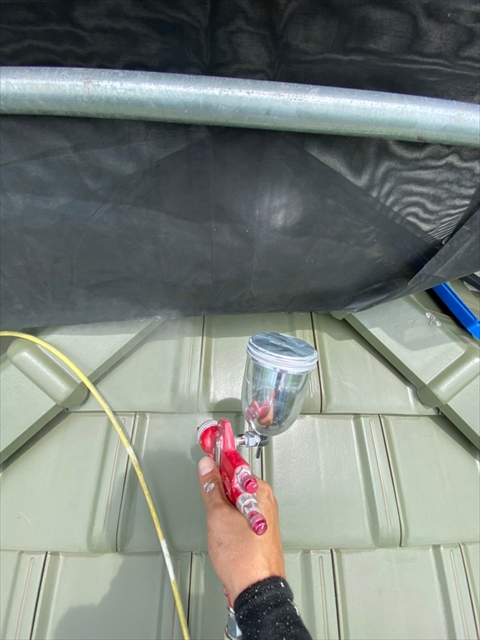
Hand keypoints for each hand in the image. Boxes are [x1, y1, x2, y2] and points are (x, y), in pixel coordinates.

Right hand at [198, 456, 284, 602]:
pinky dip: (229, 518)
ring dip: (223, 507)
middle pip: (235, 482)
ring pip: (236, 500)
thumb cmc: (243, 558)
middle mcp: (265, 501)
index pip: (235, 464)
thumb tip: (207, 467)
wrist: (255, 589)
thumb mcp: (218, 517)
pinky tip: (225, 534)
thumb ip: (211, 488)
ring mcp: (263, 516)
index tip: (208, 451)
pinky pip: (240, 514)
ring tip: (220, 526)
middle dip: (219, 491)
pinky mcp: (259, 530)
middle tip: (212, 506)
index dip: (218, 461)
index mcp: (259, 491)